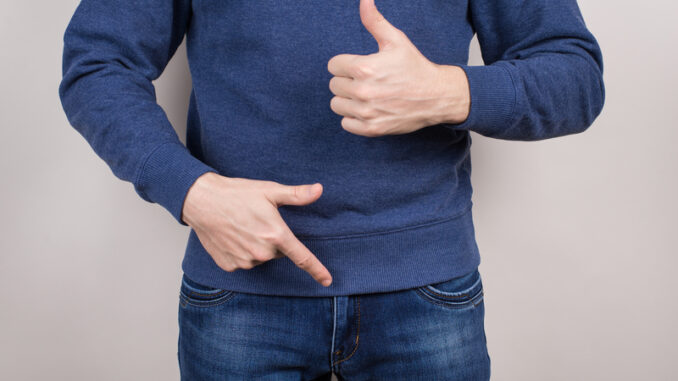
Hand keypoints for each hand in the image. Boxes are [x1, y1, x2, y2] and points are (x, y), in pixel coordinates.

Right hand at [181, 172, 332, 286]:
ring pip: (261, 257)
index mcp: (276, 235)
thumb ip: (297, 195)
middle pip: (278, 252)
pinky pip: (244, 261)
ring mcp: (244, 261)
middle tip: (259, 221)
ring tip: (243, 226)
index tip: (327, 280)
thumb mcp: (269, 191)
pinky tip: (232, 236)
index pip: (302, 258)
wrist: (202, 201)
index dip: (317, 270)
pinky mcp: (230, 265)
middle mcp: (261, 252)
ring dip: (257, 246)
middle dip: (274, 240)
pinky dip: (241, 251)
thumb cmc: (236, 194)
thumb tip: (319, 190)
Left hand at [327, 0, 469, 136]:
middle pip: (334, 85)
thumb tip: (364, 0)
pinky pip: (345, 124)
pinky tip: (368, 109)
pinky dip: (353, 118)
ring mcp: (367, 112)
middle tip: (367, 81)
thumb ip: (374, 21)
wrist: (436, 96)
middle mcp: (363, 92)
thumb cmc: (414, 67)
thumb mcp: (395, 40)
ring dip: (348, 100)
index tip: (361, 67)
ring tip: (366, 95)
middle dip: (347, 81)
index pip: (333, 66)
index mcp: (364, 68)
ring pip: (337, 104)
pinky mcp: (371, 129)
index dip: (346, 64)